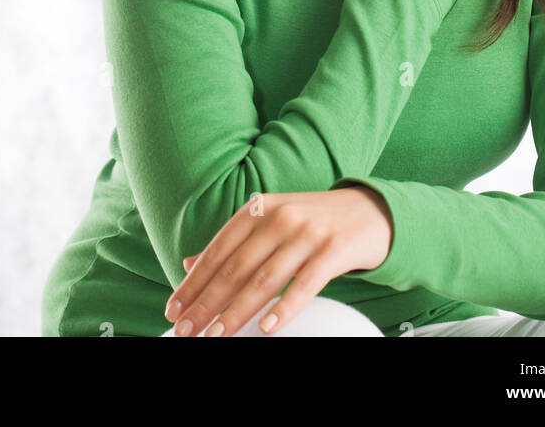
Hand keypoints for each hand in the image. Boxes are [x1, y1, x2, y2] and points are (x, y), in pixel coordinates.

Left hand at [162, 187, 392, 336]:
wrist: (370, 211)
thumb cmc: (313, 221)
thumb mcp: (270, 222)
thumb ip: (234, 243)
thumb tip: (190, 264)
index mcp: (259, 209)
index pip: (218, 251)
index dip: (194, 283)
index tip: (174, 310)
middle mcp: (280, 217)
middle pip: (236, 267)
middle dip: (206, 303)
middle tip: (186, 331)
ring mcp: (307, 232)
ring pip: (264, 279)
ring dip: (236, 312)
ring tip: (215, 336)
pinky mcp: (333, 250)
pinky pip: (305, 284)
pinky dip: (284, 307)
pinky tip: (266, 327)